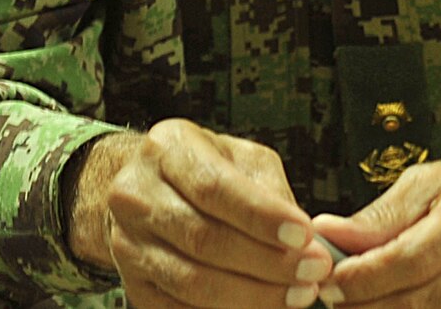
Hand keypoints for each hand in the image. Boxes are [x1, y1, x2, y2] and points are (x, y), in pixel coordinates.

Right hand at [71, 119, 339, 308]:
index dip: (261, 216)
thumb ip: (271, 190)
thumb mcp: (243, 158)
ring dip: (252, 295)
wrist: (149, 189)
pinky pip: (177, 308)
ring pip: (191, 281)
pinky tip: (261, 307)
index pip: (214, 187)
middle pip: (204, 239)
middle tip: (313, 271)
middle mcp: (136, 195)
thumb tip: (306, 239)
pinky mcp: (133, 283)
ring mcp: (127, 243)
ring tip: (297, 295)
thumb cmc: (208, 168)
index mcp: (168, 149)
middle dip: (267, 262)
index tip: (304, 235)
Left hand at [313, 145, 440, 308]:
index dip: (366, 276)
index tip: (329, 280)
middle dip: (365, 304)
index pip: (414, 256)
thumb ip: (383, 213)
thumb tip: (328, 233)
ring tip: (357, 301)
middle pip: (420, 299)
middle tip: (329, 296)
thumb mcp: (438, 178)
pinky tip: (391, 307)